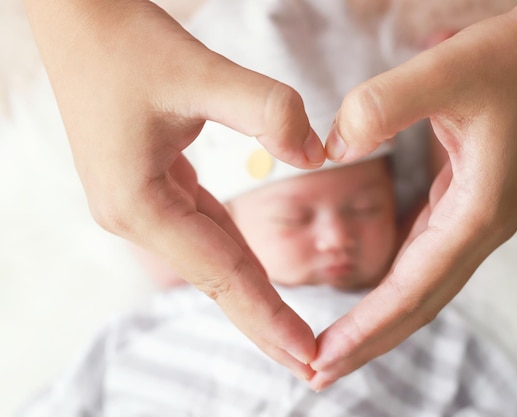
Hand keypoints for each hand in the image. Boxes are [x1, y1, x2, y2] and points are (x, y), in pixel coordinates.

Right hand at [23, 0, 325, 378]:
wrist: (77, 17)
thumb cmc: (126, 42)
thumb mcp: (199, 70)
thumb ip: (267, 109)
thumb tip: (318, 153)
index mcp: (139, 204)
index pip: (222, 273)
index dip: (268, 316)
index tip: (309, 354)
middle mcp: (136, 215)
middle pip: (216, 279)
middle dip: (264, 323)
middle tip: (311, 367)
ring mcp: (140, 204)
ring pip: (211, 259)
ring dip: (252, 295)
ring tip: (292, 334)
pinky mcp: (149, 187)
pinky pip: (203, 231)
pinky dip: (235, 257)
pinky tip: (258, 275)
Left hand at [309, 0, 516, 388]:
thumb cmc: (509, 58)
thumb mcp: (443, 72)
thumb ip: (381, 105)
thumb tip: (330, 148)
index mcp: (479, 212)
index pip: (412, 289)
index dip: (365, 328)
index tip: (320, 359)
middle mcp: (480, 228)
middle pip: (417, 304)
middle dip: (367, 342)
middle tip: (314, 373)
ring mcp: (475, 219)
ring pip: (422, 287)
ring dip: (379, 321)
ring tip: (335, 349)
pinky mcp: (465, 204)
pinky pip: (424, 259)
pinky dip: (394, 288)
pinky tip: (369, 301)